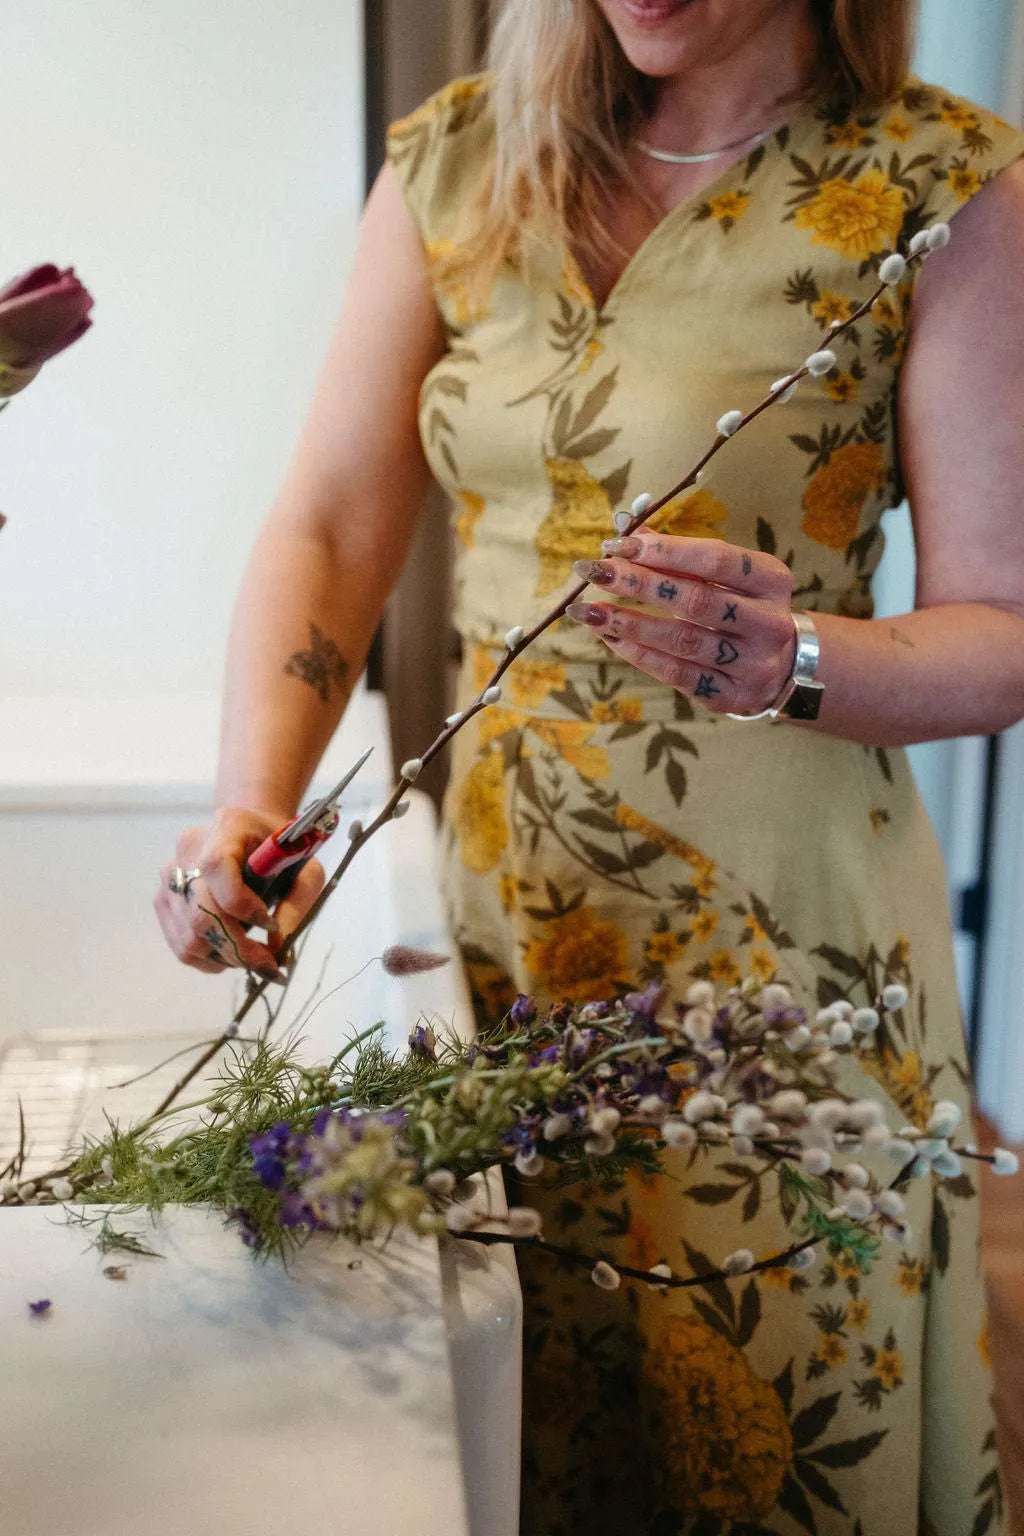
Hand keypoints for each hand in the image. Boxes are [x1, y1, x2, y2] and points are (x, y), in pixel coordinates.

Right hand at [154, 807, 324, 976]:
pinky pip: (180, 942)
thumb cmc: (280, 850)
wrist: (250, 829)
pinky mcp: (164, 898)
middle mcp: (188, 849)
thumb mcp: (306, 869)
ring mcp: (170, 875)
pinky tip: (230, 953)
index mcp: (227, 828)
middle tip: (267, 963)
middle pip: (201, 912)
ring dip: (223, 957)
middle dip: (238, 947)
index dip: (243, 906)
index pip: (217, 867)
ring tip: (251, 957)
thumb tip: (276, 949)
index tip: (270, 923)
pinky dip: (207, 958)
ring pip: (189, 935)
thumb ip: (296, 906)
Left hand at [568, 534, 796, 714]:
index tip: (617, 544)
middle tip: (594, 572)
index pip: (715, 559)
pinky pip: (676, 674)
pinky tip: (611, 638)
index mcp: (771, 580)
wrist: (781, 666)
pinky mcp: (730, 695)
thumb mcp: (725, 576)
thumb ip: (678, 554)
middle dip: (638, 584)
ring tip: (589, 611)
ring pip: (682, 641)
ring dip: (629, 623)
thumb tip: (625, 528)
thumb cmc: (740, 607)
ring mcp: (752, 663)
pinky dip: (639, 654)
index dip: (663, 551)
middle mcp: (768, 622)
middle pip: (696, 600)